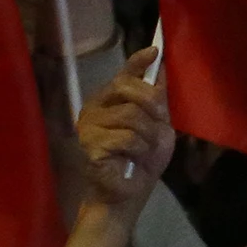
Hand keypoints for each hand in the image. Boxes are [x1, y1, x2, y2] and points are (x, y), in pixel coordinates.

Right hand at [73, 49, 172, 213]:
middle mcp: (94, 109)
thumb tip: (159, 65)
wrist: (128, 194)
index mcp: (109, 102)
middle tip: (158, 125)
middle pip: (128, 88)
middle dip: (152, 105)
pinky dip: (138, 150)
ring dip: (148, 135)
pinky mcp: (89, 145)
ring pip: (131, 115)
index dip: (137, 62)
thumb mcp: (157, 125)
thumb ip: (156, 99)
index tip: (155, 52)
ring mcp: (88, 126)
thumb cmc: (141, 161)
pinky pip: (126, 137)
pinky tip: (132, 160)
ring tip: (143, 151)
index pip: (123, 75)